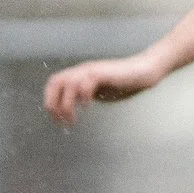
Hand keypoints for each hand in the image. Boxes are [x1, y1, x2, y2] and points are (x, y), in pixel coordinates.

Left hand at [44, 54, 168, 124]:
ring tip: (72, 120)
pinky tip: (87, 107)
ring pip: (68, 84)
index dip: (50, 101)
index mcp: (79, 75)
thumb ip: (85, 96)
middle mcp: (82, 70)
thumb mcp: (99, 91)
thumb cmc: (124, 83)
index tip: (57, 119)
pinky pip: (86, 82)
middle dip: (53, 103)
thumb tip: (73, 106)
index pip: (54, 83)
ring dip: (66, 105)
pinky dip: (83, 96)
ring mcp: (92, 70)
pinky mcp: (103, 73)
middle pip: (55, 82)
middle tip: (60, 121)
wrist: (143, 72)